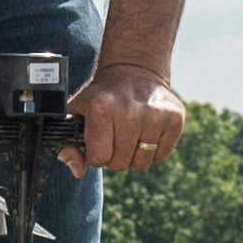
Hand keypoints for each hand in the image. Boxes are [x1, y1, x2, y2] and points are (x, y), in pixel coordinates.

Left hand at [70, 62, 184, 177]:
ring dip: (134, 155)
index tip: (99, 141)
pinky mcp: (175, 118)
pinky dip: (152, 150)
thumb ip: (68, 145)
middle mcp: (131, 111)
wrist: (132, 70)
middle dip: (115, 156)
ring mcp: (156, 114)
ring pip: (142, 164)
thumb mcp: (77, 113)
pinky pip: (160, 157)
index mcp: (102, 108)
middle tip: (115, 135)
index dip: (97, 155)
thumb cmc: (100, 98)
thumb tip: (79, 171)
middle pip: (120, 164)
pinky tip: (146, 130)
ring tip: (130, 133)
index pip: (100, 158)